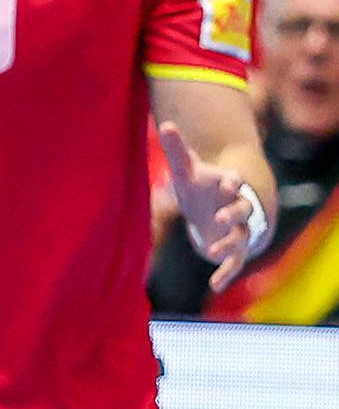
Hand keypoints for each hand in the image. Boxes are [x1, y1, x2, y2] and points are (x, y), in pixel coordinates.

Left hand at [162, 120, 265, 290]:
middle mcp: (237, 207)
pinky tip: (215, 285)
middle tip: (223, 215)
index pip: (234, 181)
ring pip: (240, 235)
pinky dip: (225, 273)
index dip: (232, 182)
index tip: (230, 182)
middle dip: (235, 211)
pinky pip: (234, 262)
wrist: (217, 210)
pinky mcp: (234, 248)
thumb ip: (177, 149)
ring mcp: (238, 229)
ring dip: (228, 241)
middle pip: (243, 209)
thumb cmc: (201, 187)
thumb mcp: (188, 170)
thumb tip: (165, 123)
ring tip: (212, 249)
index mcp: (227, 187)